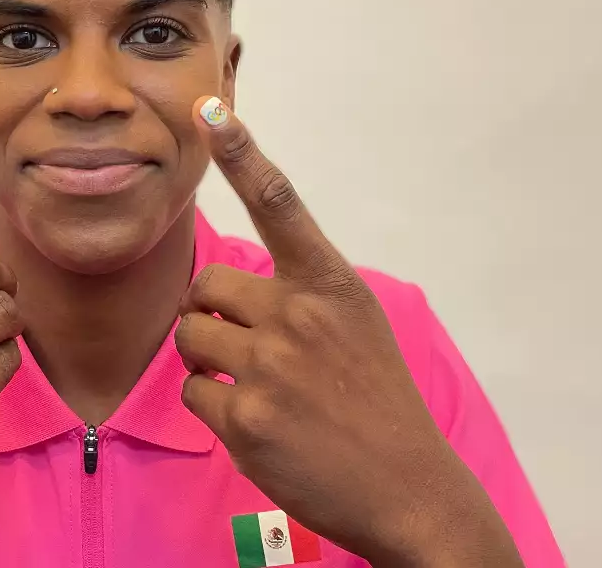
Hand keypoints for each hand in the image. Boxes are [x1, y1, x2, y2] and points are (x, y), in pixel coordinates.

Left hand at [175, 97, 521, 567]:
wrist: (410, 490)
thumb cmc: (378, 402)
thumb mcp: (358, 325)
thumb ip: (303, 293)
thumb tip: (233, 282)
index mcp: (332, 284)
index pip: (281, 203)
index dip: (243, 153)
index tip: (212, 111)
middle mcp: (300, 315)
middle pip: (206, 286)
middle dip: (212, 315)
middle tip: (248, 348)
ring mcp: (272, 367)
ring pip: (191, 337)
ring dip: (207, 360)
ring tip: (255, 387)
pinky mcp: (246, 418)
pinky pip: (192, 391)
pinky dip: (212, 407)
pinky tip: (255, 423)